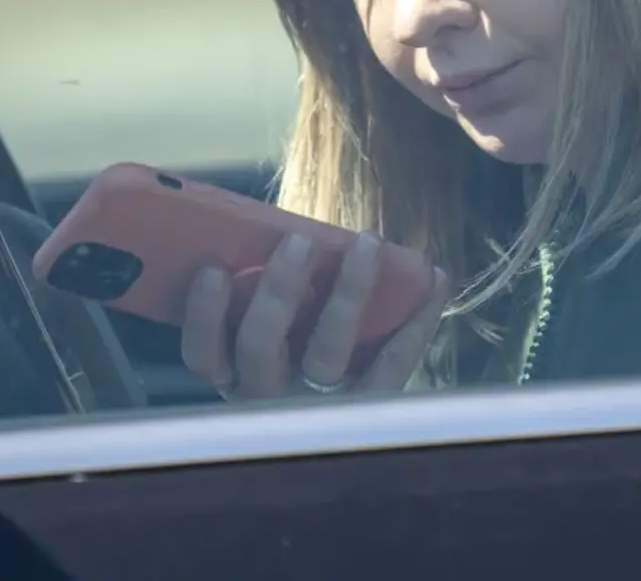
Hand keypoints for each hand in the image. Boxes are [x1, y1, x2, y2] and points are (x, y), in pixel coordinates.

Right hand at [180, 229, 450, 400]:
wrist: (347, 422)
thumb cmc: (298, 340)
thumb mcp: (265, 326)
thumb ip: (257, 287)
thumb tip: (258, 218)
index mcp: (235, 378)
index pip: (205, 356)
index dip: (204, 314)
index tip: (212, 267)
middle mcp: (270, 399)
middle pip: (262, 347)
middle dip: (278, 290)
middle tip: (299, 241)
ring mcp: (322, 407)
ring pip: (327, 355)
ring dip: (349, 293)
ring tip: (367, 244)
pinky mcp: (372, 405)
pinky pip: (393, 364)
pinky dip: (418, 317)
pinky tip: (435, 275)